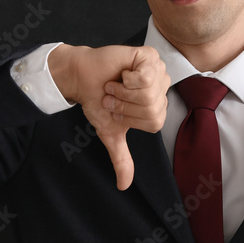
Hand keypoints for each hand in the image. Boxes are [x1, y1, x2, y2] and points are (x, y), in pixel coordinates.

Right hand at [49, 44, 169, 189]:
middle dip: (124, 105)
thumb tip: (124, 186)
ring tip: (115, 86)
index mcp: (158, 105)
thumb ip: (121, 158)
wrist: (82, 79)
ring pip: (148, 94)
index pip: (154, 122)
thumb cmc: (97, 101)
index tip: (116, 108)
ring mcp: (158, 70)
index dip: (130, 118)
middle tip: (113, 96)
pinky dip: (126, 79)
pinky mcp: (149, 56)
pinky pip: (145, 77)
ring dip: (122, 92)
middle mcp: (162, 87)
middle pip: (152, 108)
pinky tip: (121, 74)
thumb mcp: (111, 132)